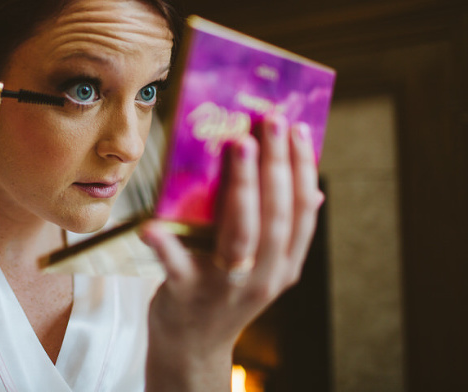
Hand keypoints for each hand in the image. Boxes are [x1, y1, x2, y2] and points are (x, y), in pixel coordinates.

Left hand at [142, 114, 323, 388]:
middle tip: (272, 120)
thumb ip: (284, 234)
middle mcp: (263, 276)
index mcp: (284, 265)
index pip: (302, 211)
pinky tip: (153, 224)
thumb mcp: (262, 267)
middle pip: (276, 215)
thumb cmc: (223, 293)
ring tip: (239, 143)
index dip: (303, 169)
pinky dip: (167, 245)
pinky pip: (177, 265)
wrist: (193, 345)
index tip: (299, 129)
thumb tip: (314, 192)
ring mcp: (226, 286)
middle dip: (276, 165)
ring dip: (243, 187)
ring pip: (242, 233)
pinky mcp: (186, 292)